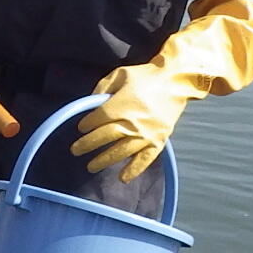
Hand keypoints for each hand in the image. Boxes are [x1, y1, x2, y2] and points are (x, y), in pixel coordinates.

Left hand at [70, 65, 188, 182]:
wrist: (177, 81)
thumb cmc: (146, 75)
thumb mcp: (120, 74)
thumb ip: (102, 87)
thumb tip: (88, 101)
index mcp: (121, 105)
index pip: (97, 119)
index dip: (87, 124)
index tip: (81, 128)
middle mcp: (132, 122)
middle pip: (105, 137)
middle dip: (87, 145)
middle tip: (76, 150)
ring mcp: (146, 134)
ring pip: (121, 151)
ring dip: (104, 160)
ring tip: (91, 167)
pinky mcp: (159, 140)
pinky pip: (145, 159)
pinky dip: (134, 169)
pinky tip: (123, 178)